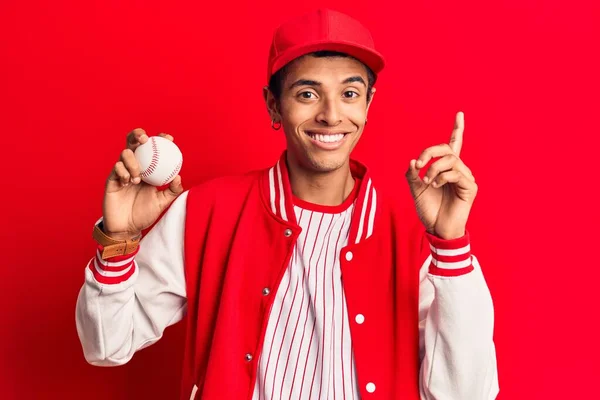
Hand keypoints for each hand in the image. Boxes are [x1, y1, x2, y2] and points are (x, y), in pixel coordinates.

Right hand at [102, 128, 183, 238]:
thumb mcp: (162, 202)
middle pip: (133, 142)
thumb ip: (172, 190)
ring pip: (125, 153)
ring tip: (138, 179)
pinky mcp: (111, 179)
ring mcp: (122, 171)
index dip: (160, 140)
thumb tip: (178, 176)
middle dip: (138, 134)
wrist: (127, 228)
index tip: (169, 138)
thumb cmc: (144, 214)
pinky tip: (128, 183)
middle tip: (146, 140)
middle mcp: (134, 166)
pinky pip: (116, 168)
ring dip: (133, 163)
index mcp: (148, 169)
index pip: (153, 149)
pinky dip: (123, 172)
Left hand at [404, 112, 477, 239]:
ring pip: (450, 159)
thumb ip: (412, 175)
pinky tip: (435, 186)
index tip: (459, 114)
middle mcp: (458, 170)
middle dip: (429, 152)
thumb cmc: (429, 210)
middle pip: (446, 148)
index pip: (454, 145)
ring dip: (433, 168)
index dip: (458, 129)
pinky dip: (441, 177)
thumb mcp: (415, 190)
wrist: (437, 229)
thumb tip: (413, 161)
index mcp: (446, 168)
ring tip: (427, 182)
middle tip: (418, 164)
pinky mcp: (470, 187)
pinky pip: (455, 173)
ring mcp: (465, 178)